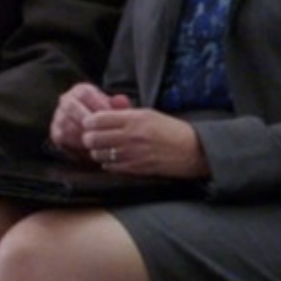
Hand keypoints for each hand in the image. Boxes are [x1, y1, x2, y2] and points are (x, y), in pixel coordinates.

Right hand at [50, 82, 131, 158]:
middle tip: (101, 131)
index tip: (109, 117)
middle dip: (87, 120)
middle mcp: (66, 100)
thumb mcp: (115, 111)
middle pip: (72, 107)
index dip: (98, 105)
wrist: (95, 137)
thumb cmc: (106, 120)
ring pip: (65, 122)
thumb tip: (122, 100)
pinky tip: (89, 147)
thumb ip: (120, 106)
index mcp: (81, 90)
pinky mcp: (55, 132)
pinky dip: (75, 143)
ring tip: (97, 141)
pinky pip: (62, 137)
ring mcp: (58, 116)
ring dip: (81, 132)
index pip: (85, 93)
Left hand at [81, 106, 209, 180]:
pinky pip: (109, 166)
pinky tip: (114, 158)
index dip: (89, 122)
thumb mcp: (149, 115)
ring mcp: (132, 154)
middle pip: (93, 138)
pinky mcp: (135, 168)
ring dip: (97, 151)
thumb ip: (126, 114)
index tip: (90, 123)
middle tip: (92, 137)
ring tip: (103, 148)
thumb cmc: (171, 130)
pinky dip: (107, 162)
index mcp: (134, 118)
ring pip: (98, 154)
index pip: (97, 119)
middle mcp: (131, 136)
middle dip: (89, 138)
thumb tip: (104, 112)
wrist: (191, 150)